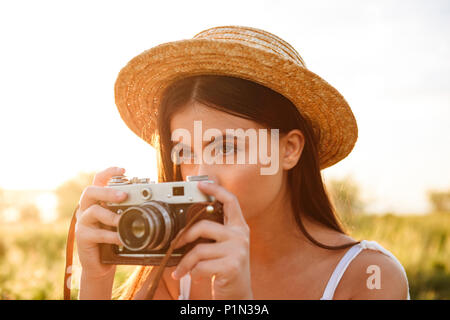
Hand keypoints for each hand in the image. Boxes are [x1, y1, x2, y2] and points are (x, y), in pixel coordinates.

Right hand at [75, 166, 127, 279]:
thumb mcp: (121, 222)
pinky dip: (112, 236)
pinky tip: (122, 239)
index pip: (99, 180)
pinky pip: (97, 233)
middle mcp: (87, 208)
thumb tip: (149, 200)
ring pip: (93, 211)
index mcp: (97, 201)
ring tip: (123, 221)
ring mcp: (83, 222)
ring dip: (111, 215)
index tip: (124, 170)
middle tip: (124, 195)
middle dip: (108, 191)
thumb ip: (127, 210)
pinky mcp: (82, 237)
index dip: (109, 172)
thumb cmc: (113, 240)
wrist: (101, 264)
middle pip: (91, 191)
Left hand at [171, 181, 252, 299]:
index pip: (231, 201)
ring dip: (185, 262)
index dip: (216, 190)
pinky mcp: (232, 266)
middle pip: (204, 225)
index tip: (201, 184)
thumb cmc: (227, 268)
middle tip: (177, 245)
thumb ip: (216, 233)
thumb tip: (190, 224)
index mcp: (239, 228)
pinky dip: (192, 273)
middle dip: (185, 236)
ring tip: (181, 270)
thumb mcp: (226, 246)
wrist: (239, 293)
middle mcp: (241, 236)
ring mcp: (238, 251)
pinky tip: (195, 277)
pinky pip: (201, 266)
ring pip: (199, 249)